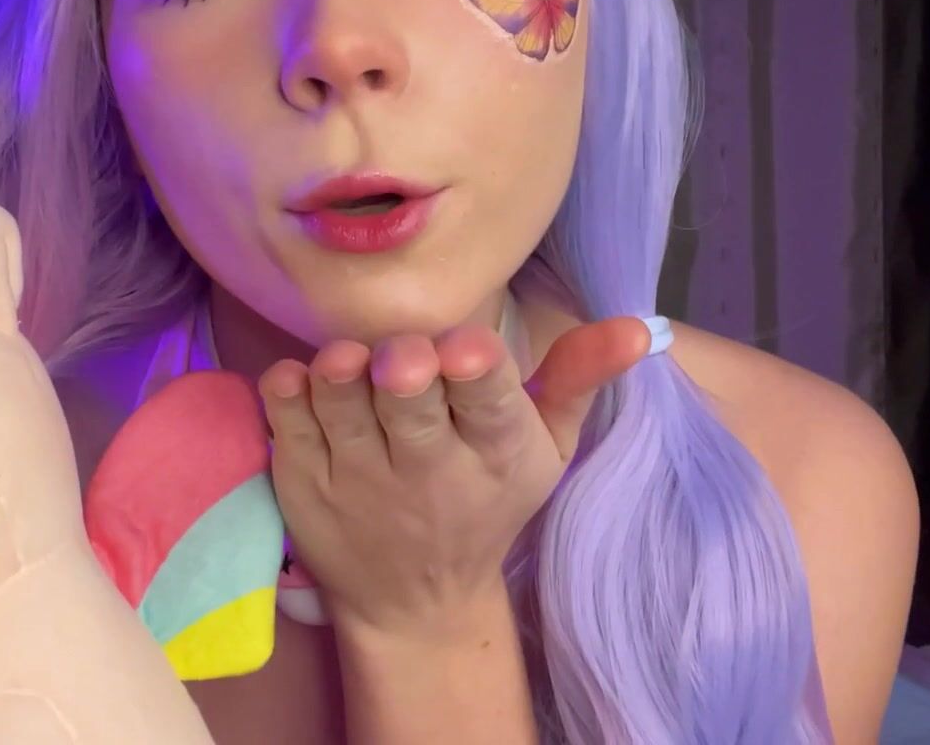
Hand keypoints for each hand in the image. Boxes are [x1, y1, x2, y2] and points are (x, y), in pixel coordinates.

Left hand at [255, 316, 652, 641]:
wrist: (416, 602)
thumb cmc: (486, 504)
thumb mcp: (546, 448)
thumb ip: (579, 379)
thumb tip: (641, 325)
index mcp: (496, 451)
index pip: (490, 404)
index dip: (476, 372)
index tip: (467, 350)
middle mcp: (427, 468)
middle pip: (410, 405)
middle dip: (404, 370)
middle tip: (401, 356)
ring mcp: (358, 476)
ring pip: (341, 406)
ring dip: (340, 374)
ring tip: (345, 360)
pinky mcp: (304, 483)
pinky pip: (288, 425)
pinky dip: (288, 394)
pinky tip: (299, 379)